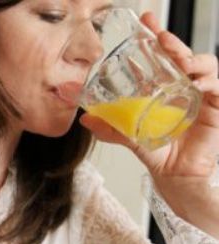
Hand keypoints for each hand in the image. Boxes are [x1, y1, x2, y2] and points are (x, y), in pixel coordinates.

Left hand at [80, 11, 218, 179]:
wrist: (173, 174)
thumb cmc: (157, 152)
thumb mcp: (129, 136)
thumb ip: (110, 126)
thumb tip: (85, 119)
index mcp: (165, 88)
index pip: (162, 56)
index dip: (156, 37)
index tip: (145, 22)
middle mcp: (184, 86)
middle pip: (182, 55)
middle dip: (172, 40)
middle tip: (159, 34)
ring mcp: (202, 94)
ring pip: (203, 64)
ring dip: (191, 57)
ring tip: (178, 59)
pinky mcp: (216, 106)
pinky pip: (217, 86)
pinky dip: (208, 81)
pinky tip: (195, 83)